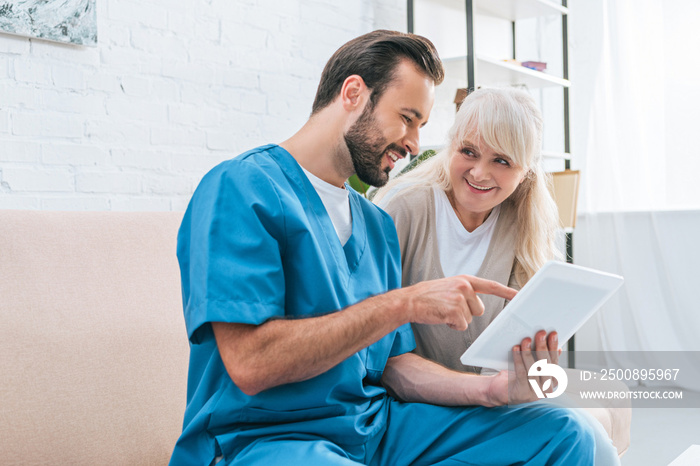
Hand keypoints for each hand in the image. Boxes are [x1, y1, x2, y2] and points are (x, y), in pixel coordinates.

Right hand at [399, 275, 516, 330]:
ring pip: (469, 319)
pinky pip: (461, 325)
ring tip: (443, 310)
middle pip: (479, 309)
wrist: (409, 301)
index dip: (506, 292)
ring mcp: (460, 298)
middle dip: (466, 313)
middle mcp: (464, 287)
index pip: (491, 286)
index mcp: (465, 280)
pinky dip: (451, 325)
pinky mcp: (455, 311)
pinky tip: (441, 316)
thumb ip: (464, 292)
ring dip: (457, 319)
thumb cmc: (427, 296)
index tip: (519, 296)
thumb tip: (477, 306)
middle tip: (448, 307)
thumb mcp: (448, 287)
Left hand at [482, 331, 560, 405]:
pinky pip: (521, 373)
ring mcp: (535, 392)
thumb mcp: (535, 367)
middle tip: (540, 334)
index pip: (555, 360)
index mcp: (553, 380)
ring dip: (529, 352)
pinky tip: (516, 349)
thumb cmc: (521, 376)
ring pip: (534, 369)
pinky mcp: (522, 393)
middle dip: (543, 347)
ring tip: (526, 340)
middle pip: (546, 365)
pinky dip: (519, 359)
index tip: (553, 334)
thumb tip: (557, 346)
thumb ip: (544, 358)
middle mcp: (547, 388)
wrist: (504, 392)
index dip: (554, 347)